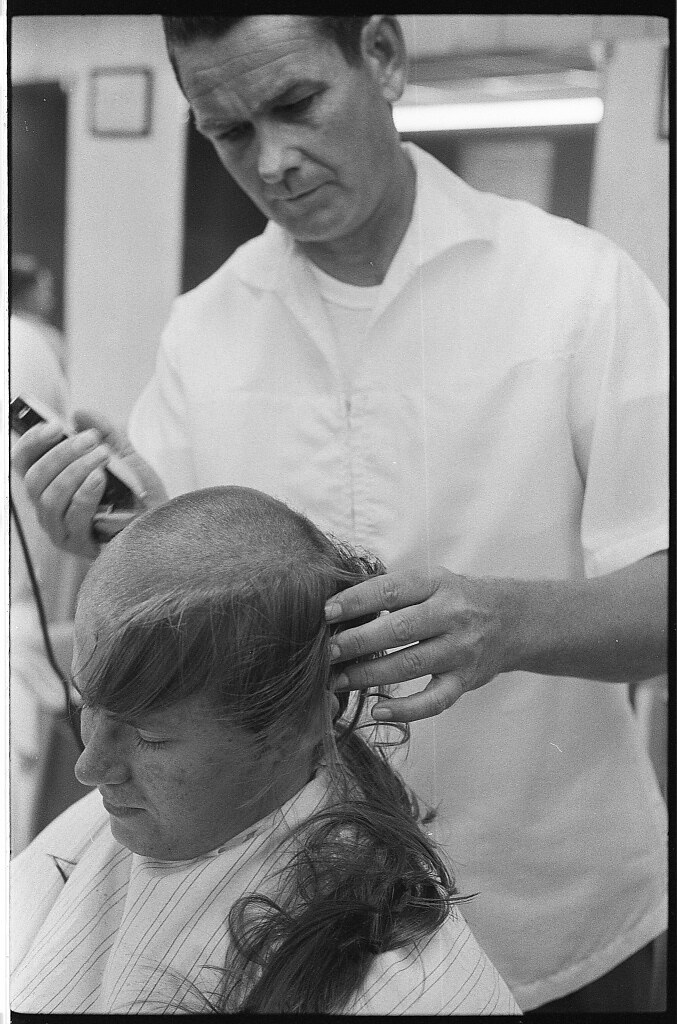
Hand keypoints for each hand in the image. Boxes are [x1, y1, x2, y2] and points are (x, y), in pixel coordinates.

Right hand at [12, 410, 166, 557]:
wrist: (164, 524)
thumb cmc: (140, 496)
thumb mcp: (124, 458)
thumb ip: (105, 434)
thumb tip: (80, 414)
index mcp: (52, 485)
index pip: (24, 462)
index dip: (32, 441)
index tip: (54, 425)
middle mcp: (50, 509)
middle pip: (34, 480)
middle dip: (60, 454)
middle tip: (90, 440)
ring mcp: (62, 530)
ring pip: (49, 499)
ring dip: (74, 471)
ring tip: (101, 456)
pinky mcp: (79, 544)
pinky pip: (73, 518)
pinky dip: (85, 494)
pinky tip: (100, 479)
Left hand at [324, 567, 515, 721]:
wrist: (512, 620)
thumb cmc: (455, 599)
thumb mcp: (431, 582)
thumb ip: (393, 592)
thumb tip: (338, 609)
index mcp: (437, 583)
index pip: (391, 589)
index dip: (356, 601)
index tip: (326, 613)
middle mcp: (452, 615)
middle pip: (399, 629)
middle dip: (357, 642)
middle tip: (327, 652)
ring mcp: (461, 650)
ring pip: (410, 665)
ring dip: (369, 675)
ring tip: (338, 681)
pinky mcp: (465, 681)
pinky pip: (434, 701)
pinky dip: (405, 710)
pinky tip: (378, 710)